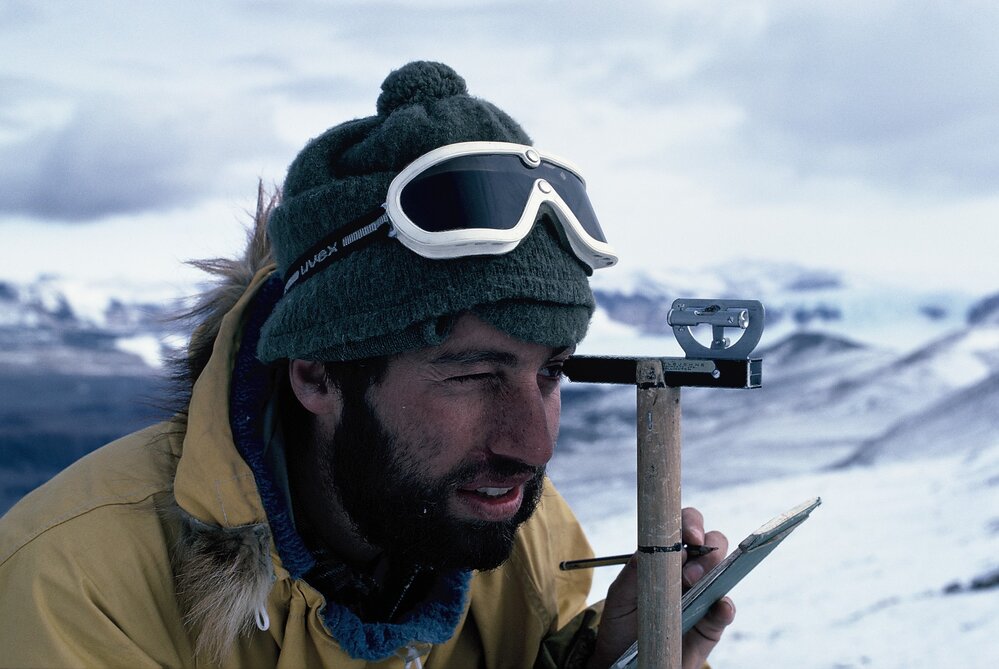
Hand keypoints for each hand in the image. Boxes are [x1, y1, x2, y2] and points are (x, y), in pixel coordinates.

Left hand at [587, 507, 735, 668]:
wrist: (625, 662)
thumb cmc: (623, 621)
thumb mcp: (621, 595)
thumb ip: (635, 572)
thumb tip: (650, 551)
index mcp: (666, 557)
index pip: (683, 528)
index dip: (691, 524)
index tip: (689, 535)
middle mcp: (689, 571)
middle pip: (711, 543)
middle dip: (707, 546)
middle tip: (689, 567)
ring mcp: (703, 595)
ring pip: (723, 570)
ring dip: (715, 569)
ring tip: (694, 582)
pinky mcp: (711, 624)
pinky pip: (725, 612)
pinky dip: (726, 608)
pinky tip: (720, 607)